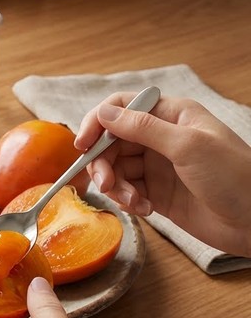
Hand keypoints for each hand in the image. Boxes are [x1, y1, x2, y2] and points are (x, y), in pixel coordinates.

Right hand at [76, 93, 250, 256]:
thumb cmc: (234, 176)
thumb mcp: (187, 146)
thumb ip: (142, 128)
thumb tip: (103, 113)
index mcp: (171, 115)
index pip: (121, 107)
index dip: (98, 123)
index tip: (83, 145)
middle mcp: (161, 137)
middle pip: (112, 142)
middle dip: (104, 163)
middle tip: (106, 184)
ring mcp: (158, 165)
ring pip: (116, 169)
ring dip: (117, 186)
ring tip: (134, 202)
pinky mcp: (156, 193)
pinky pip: (126, 191)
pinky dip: (128, 201)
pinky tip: (145, 210)